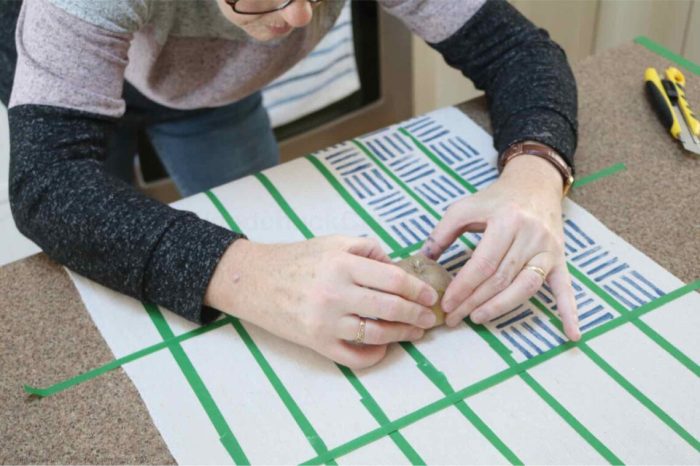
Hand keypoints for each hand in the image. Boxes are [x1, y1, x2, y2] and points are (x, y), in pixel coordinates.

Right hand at [205, 235, 439, 368]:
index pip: (394, 279)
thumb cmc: (297, 259)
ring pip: (378, 334)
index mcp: (342, 264)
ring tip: (413, 332)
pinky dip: (374, 355)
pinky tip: (384, 347)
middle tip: (429, 318)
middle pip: (391, 307)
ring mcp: (326, 321)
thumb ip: (367, 249)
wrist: (255, 280)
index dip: (418, 289)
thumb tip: (397, 267)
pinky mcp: (317, 343)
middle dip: (417, 315)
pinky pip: (354, 357)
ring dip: (402, 335)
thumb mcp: (333, 242)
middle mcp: (335, 293)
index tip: (430, 296)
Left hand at [421, 154, 580, 340]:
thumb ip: (442, 232)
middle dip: (474, 302)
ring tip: (478, 319)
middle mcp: (531, 236)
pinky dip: (569, 311)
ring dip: (501, 307)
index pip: (482, 264)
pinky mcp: (560, 258)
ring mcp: (548, 249)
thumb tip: (423, 259)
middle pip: (501, 279)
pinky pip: (565, 287)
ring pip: (525, 286)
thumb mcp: (465, 207)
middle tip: (454, 318)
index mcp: (506, 221)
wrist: (534, 184)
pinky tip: (571, 333)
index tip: (447, 303)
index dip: (463, 287)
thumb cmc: (495, 199)